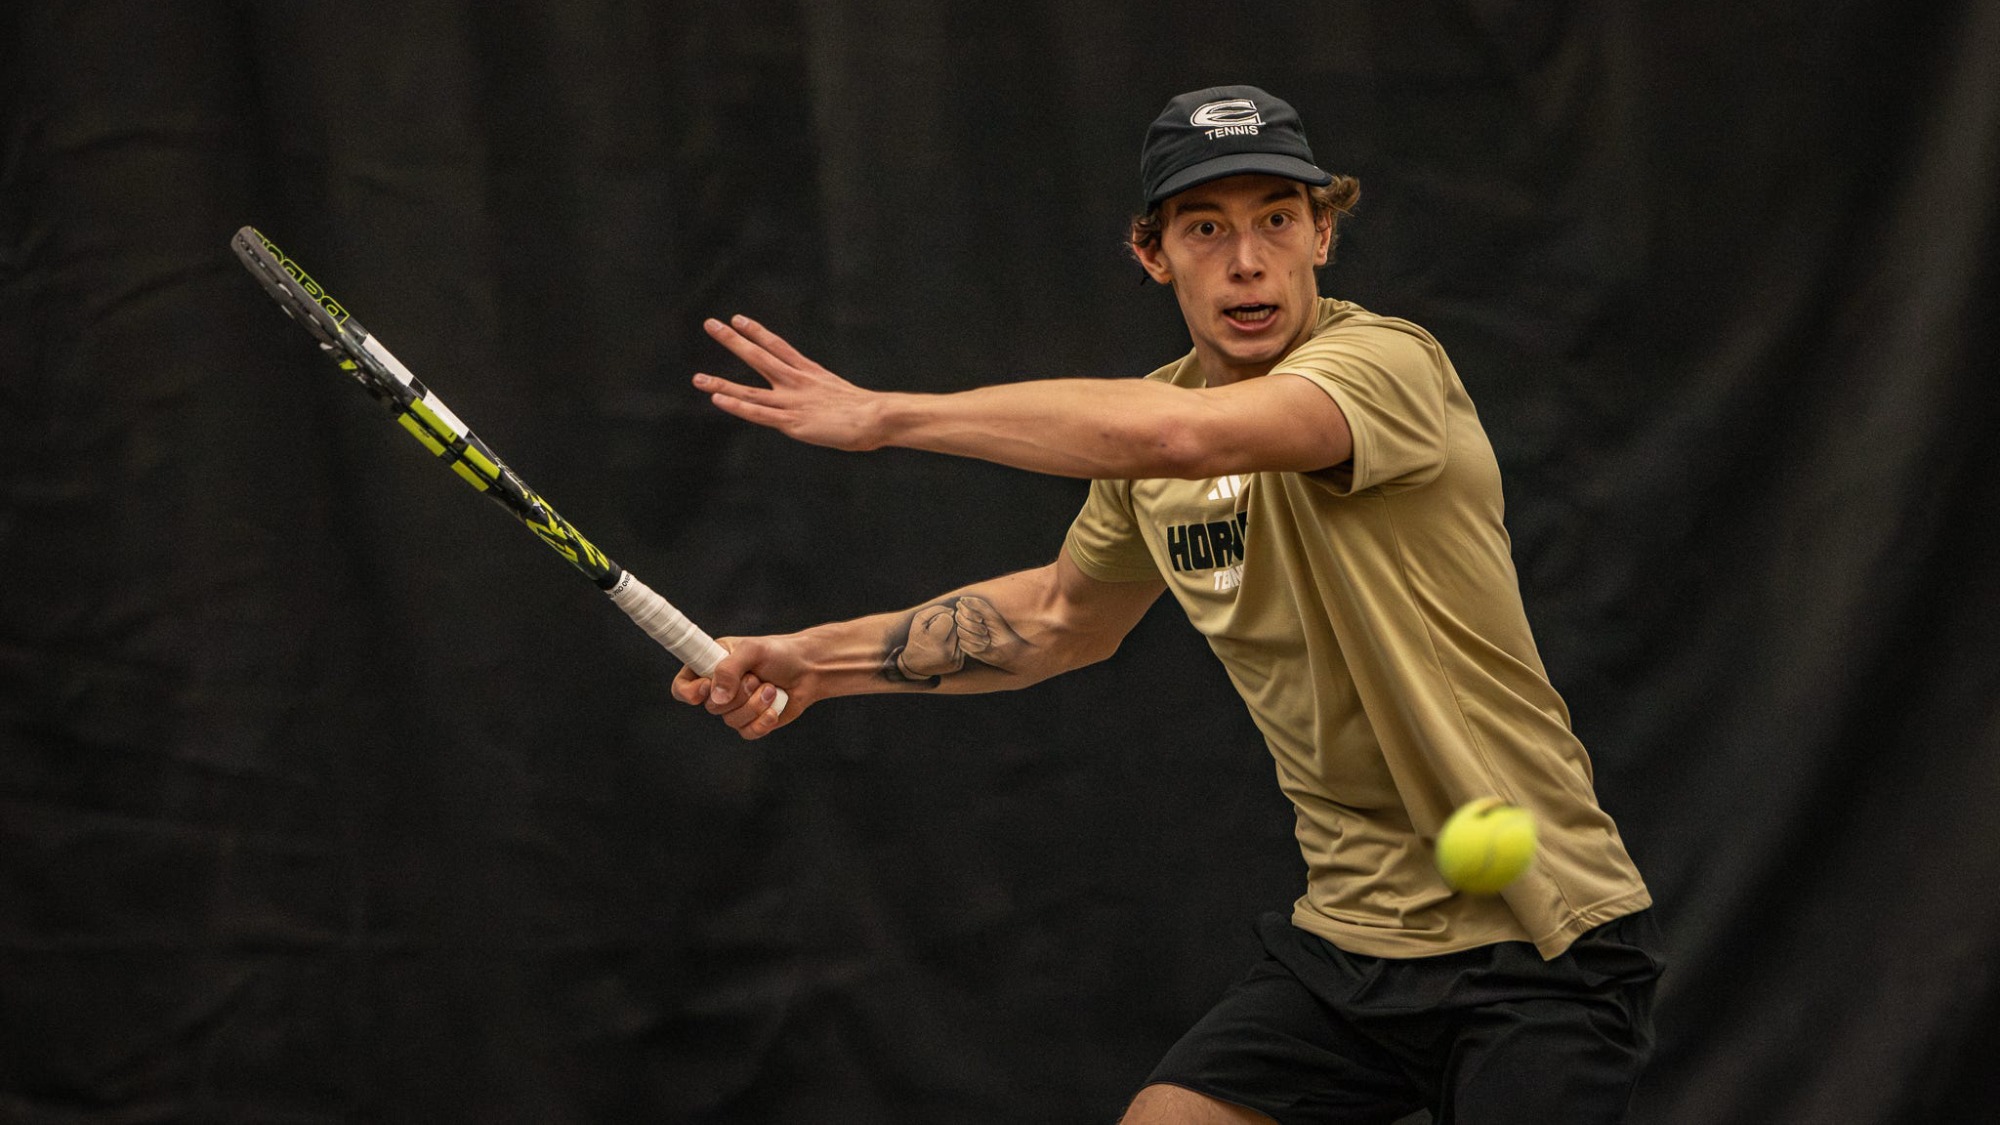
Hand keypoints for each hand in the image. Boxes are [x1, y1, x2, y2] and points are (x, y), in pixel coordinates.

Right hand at [670, 636, 803, 740]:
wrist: (808, 669)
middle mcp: (719, 689)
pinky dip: (763, 721)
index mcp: (710, 665)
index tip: (708, 686)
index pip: (682, 686)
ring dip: (756, 705)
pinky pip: (748, 732)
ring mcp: (734, 708)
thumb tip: (715, 697)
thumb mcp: (752, 650)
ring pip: (732, 720)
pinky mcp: (751, 723)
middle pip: (711, 707)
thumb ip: (729, 669)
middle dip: (739, 694)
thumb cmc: (778, 653)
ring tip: (771, 688)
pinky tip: (775, 708)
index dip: (689, 692)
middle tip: (756, 677)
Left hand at [693, 315, 885, 450]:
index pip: (778, 346)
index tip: (738, 319)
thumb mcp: (844, 398)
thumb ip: (828, 398)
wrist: (876, 417)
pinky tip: (718, 400)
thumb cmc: (868, 413)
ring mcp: (792, 401)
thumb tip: (827, 405)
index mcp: (810, 373)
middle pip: (758, 356)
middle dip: (733, 340)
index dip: (757, 332)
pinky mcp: (792, 422)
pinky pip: (758, 413)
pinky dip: (737, 406)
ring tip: (697, 378)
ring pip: (750, 389)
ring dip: (722, 383)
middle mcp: (796, 382)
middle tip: (710, 324)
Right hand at [896, 603, 963, 677]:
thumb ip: (935, 610)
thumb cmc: (917, 638)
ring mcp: (954, 661)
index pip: (948, 619)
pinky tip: (945, 648)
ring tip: (941, 641)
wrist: (914, 666)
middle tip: (937, 634)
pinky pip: (963, 646)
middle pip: (956, 627)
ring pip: (962, 637)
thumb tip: (953, 611)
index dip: (940, 618)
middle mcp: (947, 653)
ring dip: (953, 635)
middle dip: (948, 627)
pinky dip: (955, 645)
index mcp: (935, 641)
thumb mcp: (918, 621)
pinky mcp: (958, 665)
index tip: (932, 625)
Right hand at [953, 595, 1027, 670]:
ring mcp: (965, 633)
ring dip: (976, 637)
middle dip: (973, 627)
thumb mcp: (991, 615)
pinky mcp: (965, 646)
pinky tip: (983, 647)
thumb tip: (962, 599)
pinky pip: (963, 644)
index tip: (981, 619)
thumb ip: (978, 605)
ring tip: (987, 640)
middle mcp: (967, 621)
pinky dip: (975, 646)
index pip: (961, 608)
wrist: (1007, 649)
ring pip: (960, 632)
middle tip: (986, 631)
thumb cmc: (1002, 630)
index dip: (969, 614)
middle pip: (959, 619)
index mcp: (974, 611)